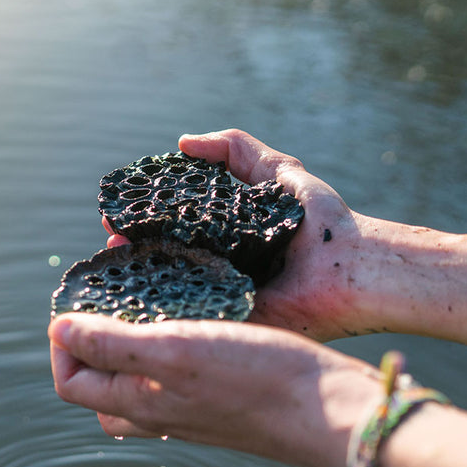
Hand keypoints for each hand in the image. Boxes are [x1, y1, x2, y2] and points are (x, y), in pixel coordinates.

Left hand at [49, 313, 383, 466]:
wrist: (333, 412)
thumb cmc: (257, 379)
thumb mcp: (174, 351)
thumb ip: (112, 344)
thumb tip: (57, 330)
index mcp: (139, 404)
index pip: (72, 382)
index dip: (62, 344)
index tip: (76, 304)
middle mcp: (160, 411)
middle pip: (100, 383)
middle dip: (90, 343)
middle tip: (106, 300)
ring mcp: (192, 408)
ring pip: (139, 376)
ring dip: (130, 340)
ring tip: (145, 300)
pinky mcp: (223, 396)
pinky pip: (178, 371)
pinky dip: (171, 342)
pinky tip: (193, 313)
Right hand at [103, 129, 370, 340]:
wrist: (355, 265)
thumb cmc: (322, 219)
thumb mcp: (278, 171)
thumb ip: (235, 149)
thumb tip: (181, 142)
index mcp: (222, 240)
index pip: (169, 232)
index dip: (140, 223)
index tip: (115, 216)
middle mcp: (216, 269)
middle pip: (161, 262)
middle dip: (130, 251)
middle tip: (111, 240)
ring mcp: (220, 299)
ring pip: (168, 291)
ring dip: (138, 278)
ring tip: (116, 260)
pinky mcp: (230, 324)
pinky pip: (191, 319)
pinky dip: (164, 312)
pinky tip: (136, 297)